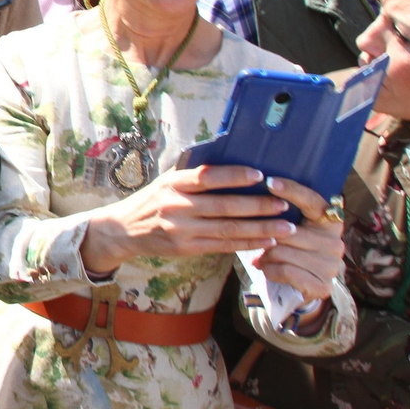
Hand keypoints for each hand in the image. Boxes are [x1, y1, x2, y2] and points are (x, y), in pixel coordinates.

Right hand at [80, 166, 296, 274]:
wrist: (123, 229)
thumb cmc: (151, 200)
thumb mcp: (166, 181)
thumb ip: (193, 174)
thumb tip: (230, 160)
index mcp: (173, 184)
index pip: (207, 177)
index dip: (234, 175)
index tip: (260, 174)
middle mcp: (177, 206)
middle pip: (224, 207)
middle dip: (258, 206)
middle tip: (284, 204)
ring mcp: (181, 230)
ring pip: (228, 229)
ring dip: (260, 228)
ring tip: (286, 226)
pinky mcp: (186, 248)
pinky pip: (223, 246)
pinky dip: (247, 243)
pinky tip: (266, 240)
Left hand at [252, 178, 344, 304]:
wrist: (300, 289)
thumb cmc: (290, 253)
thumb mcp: (290, 231)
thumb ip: (282, 216)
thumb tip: (257, 197)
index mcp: (330, 223)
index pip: (312, 201)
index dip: (292, 190)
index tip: (269, 182)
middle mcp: (335, 242)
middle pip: (287, 230)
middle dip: (266, 237)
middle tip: (256, 243)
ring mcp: (331, 265)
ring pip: (282, 251)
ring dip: (264, 256)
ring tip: (260, 258)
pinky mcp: (323, 286)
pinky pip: (285, 271)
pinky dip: (269, 271)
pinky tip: (266, 270)